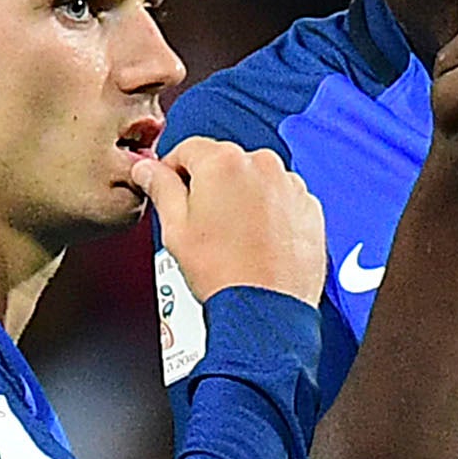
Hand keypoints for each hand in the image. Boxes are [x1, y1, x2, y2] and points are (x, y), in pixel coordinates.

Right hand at [136, 137, 325, 306]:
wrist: (267, 309)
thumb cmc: (224, 273)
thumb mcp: (176, 229)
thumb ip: (160, 188)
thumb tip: (148, 169)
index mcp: (224, 163)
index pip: (188, 149)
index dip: (172, 170)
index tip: (169, 187)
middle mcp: (263, 165)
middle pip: (225, 163)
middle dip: (210, 186)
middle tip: (201, 223)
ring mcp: (290, 186)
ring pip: (255, 180)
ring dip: (242, 198)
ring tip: (232, 237)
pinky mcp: (309, 208)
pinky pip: (281, 199)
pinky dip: (270, 213)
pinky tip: (257, 241)